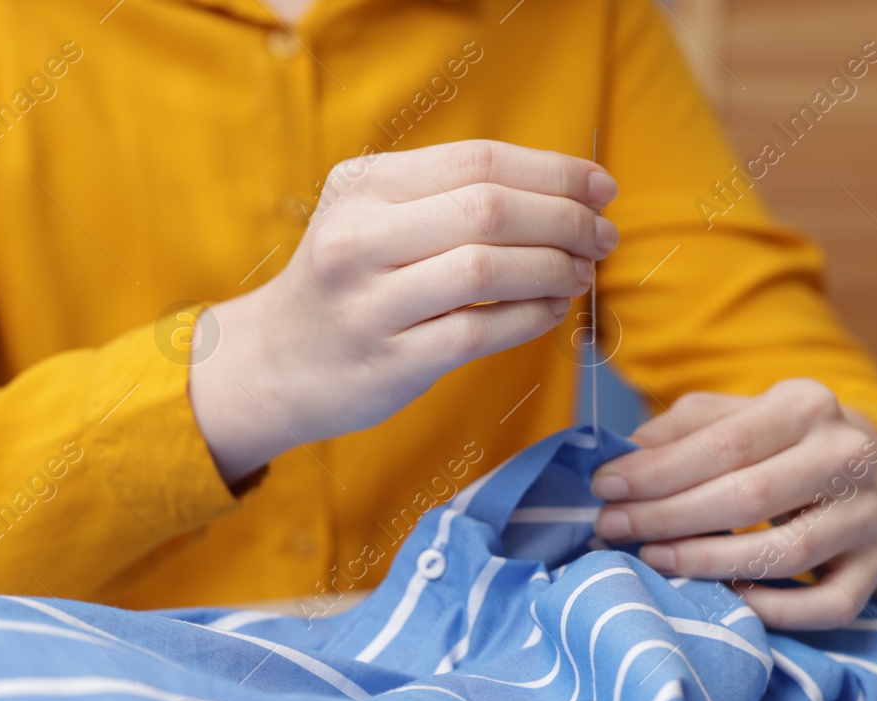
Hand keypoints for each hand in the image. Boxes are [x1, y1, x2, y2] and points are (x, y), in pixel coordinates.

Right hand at [189, 140, 618, 482]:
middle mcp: (358, 238)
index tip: (601, 188)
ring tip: (581, 273)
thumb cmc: (348, 285)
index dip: (554, 171)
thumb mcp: (375, 218)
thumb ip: (450, 198)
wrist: (273, 364)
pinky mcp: (388, 361)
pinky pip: (478, 333)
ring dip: (553, 269)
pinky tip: (552, 311)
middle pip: (488, 209)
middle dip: (564, 220)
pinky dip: (529, 318)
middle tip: (602, 237)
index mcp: (363, 187)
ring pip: (486, 270)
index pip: (478, 161)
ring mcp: (370, 303)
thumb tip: (569, 192)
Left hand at [590, 380, 876, 629]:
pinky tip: (730, 600)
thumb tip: (618, 460)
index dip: (659, 471)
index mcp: (807, 405)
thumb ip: (675, 432)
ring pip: (787, 554)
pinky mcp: (875, 564)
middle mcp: (848, 457)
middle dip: (669, 517)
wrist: (859, 459)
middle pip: (750, 498)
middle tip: (613, 528)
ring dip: (708, 564)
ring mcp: (868, 516)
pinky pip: (831, 605)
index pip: (725, 444)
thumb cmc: (772, 439)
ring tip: (653, 559)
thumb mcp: (727, 414)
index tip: (605, 487)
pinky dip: (779, 612)